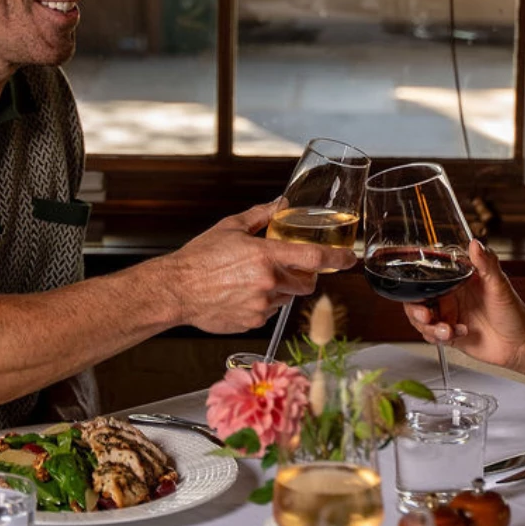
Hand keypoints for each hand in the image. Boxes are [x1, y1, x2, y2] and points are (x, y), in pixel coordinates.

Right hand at [163, 201, 355, 332]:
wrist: (176, 290)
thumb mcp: (231, 228)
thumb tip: (281, 204)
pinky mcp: (253, 321)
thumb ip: (261, 215)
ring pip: (287, 298)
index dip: (337, 258)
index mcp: (265, 255)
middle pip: (307, 283)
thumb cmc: (199, 258)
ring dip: (280, 290)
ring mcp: (262, 305)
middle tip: (290, 269)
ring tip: (252, 281)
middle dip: (305, 276)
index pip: (314, 257)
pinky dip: (264, 304)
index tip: (349, 259)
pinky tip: (242, 295)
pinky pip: (270, 313)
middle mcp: (268, 281)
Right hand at [402, 240, 524, 381]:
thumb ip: (487, 264)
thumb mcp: (500, 286)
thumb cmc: (514, 313)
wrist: (521, 344)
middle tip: (426, 316)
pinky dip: (439, 337)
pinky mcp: (451, 336)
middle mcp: (451, 298)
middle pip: (418, 301)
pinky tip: (458, 334)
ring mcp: (450, 317)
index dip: (417, 284)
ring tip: (448, 330)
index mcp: (459, 281)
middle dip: (416, 310)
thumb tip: (475, 243)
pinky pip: (432, 337)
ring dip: (430, 327)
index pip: (429, 278)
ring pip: (422, 322)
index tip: (417, 289)